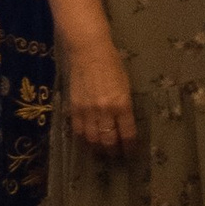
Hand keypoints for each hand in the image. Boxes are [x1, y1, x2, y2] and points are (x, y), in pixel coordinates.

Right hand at [60, 30, 135, 155]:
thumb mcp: (125, 85)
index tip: (130, 153)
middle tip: (115, 155)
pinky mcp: (74, 107)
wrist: (88, 50)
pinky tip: (86, 141)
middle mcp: (105, 111)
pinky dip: (83, 139)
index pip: (128, 135)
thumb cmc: (112, 64)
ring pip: (92, 139)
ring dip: (98, 149)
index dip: (129, 148)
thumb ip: (124, 106)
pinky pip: (77, 130)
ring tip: (101, 151)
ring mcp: (88, 110)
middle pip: (109, 141)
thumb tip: (123, 124)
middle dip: (113, 152)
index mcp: (122, 105)